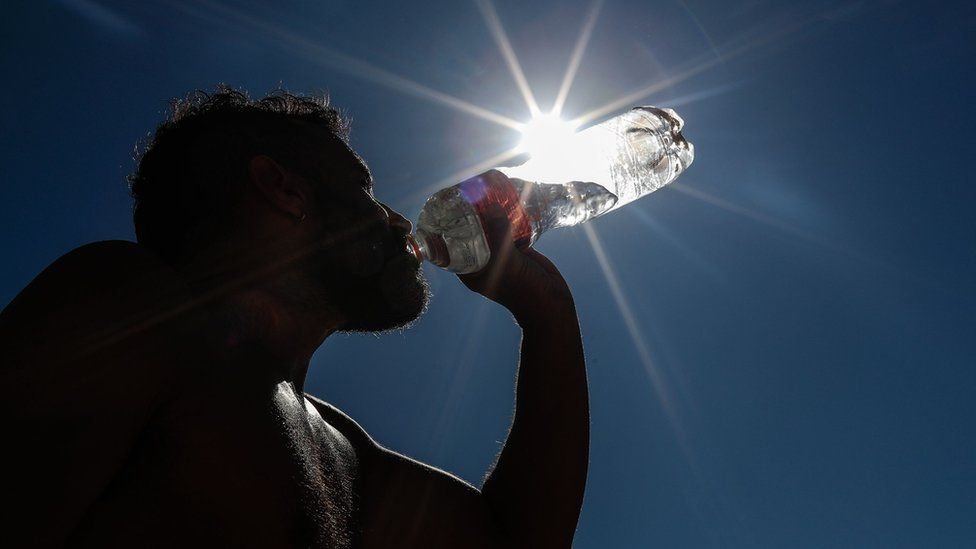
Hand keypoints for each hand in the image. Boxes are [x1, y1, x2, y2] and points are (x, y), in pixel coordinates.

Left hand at [457, 198, 574, 326]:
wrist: (552, 305)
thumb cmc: (524, 291)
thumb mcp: (507, 263)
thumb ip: (498, 236)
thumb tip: (491, 207)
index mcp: (471, 270)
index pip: (451, 244)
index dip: (447, 225)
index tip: (447, 204)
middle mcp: (483, 261)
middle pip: (471, 233)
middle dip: (469, 214)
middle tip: (468, 190)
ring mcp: (500, 256)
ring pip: (490, 230)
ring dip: (489, 213)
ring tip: (486, 190)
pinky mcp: (517, 251)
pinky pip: (508, 231)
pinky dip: (508, 217)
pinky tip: (508, 201)